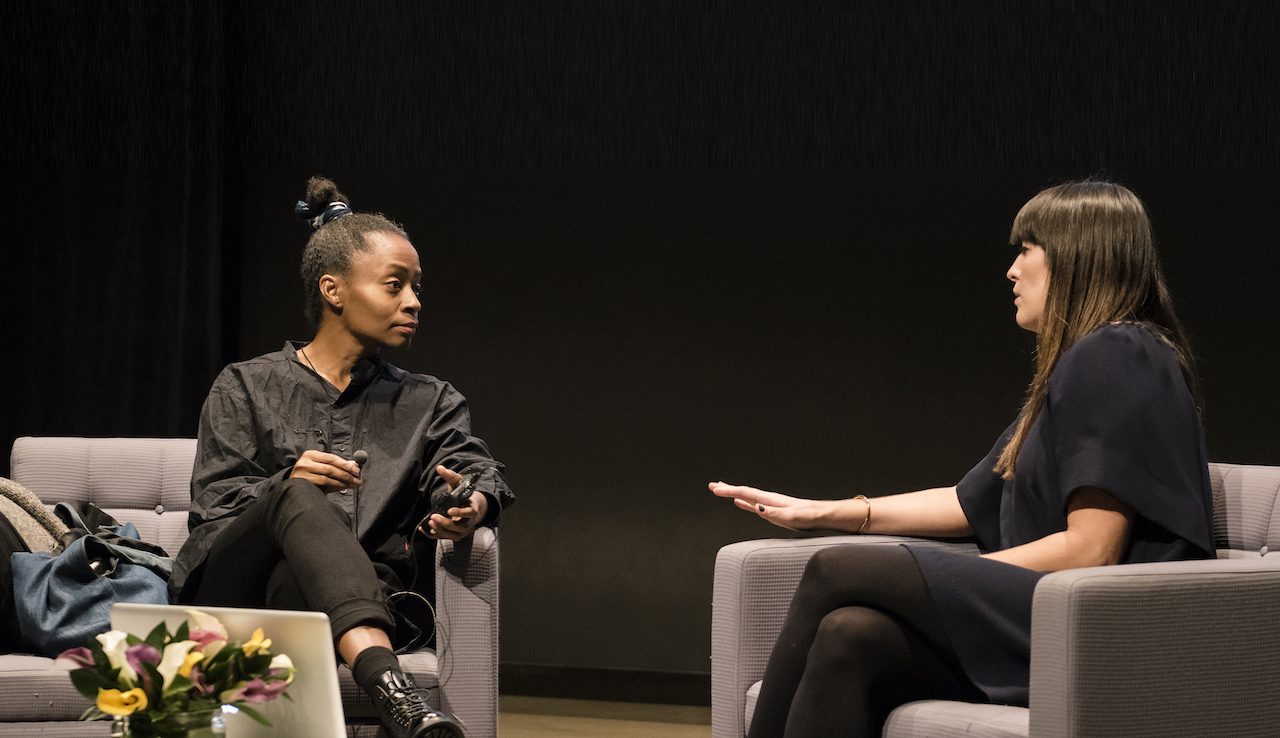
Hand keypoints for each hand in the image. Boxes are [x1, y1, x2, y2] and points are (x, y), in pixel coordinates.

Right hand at [289, 450, 361, 491]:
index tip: (357, 470)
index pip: (331, 458)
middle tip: (357, 479)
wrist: (295, 484)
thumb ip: (337, 464)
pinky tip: (342, 487)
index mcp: (310, 454)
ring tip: (351, 484)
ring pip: (326, 478)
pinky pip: (322, 486)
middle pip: (329, 468)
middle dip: (346, 474)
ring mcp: (302, 474)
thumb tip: (354, 465)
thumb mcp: (322, 465)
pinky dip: (334, 487)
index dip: (345, 464)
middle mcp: (304, 463)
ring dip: (342, 482)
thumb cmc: (311, 473)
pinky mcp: (303, 485)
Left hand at [419, 465, 488, 541]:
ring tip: (430, 522)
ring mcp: (461, 531)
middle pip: (459, 527)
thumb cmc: (463, 496)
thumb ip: (450, 476)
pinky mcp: (453, 535)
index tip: (449, 510)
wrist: (470, 509)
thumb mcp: (459, 485)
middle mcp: (468, 522)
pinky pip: (443, 537)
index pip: (469, 513)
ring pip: (451, 535)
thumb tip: (439, 468)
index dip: (460, 513)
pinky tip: (423, 529)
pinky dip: (433, 535)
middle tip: (434, 517)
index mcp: (472, 510)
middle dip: (445, 523)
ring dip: (440, 530)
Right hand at [708, 480, 826, 530]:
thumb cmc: (808, 516)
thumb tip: (756, 507)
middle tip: (712, 486)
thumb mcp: (790, 517)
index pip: (746, 493)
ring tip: (722, 490)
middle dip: (728, 489)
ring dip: (734, 494)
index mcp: (770, 500)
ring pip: (747, 497)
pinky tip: (740, 503)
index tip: (715, 489)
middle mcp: (768, 500)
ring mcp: (770, 505)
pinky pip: (753, 505)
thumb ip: (773, 513)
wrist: (821, 516)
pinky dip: (744, 503)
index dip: (730, 491)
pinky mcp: (774, 511)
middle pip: (744, 492)